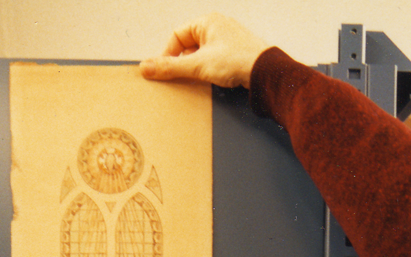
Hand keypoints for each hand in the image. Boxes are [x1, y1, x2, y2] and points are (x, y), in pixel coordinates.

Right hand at [139, 13, 269, 88]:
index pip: (177, 36)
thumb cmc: (236, 60)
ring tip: (199, 79)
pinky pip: (214, 60)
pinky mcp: (235, 52)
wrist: (265, 72)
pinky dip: (208, 70)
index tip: (165, 71)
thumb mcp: (197, 65)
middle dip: (183, 63)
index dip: (168, 54)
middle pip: (188, 45)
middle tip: (182, 77)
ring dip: (196, 68)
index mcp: (207, 22)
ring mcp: (227, 39)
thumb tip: (145, 67)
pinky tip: (211, 80)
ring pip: (201, 54)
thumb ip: (170, 67)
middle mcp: (217, 26)